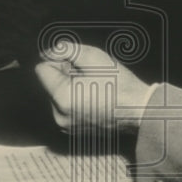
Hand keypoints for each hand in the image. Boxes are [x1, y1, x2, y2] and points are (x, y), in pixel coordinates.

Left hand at [35, 43, 151, 134]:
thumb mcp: (93, 57)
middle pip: (49, 84)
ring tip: (93, 86)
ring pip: (57, 96)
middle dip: (63, 74)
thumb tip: (49, 50)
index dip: (57, 60)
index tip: (75, 61)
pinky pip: (66, 109)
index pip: (41, 70)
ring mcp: (66, 125)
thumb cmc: (119, 84)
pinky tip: (93, 98)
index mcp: (61, 97)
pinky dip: (75, 100)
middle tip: (88, 74)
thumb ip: (66, 49)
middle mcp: (59, 115)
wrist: (139, 110)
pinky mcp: (74, 131)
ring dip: (69, 87)